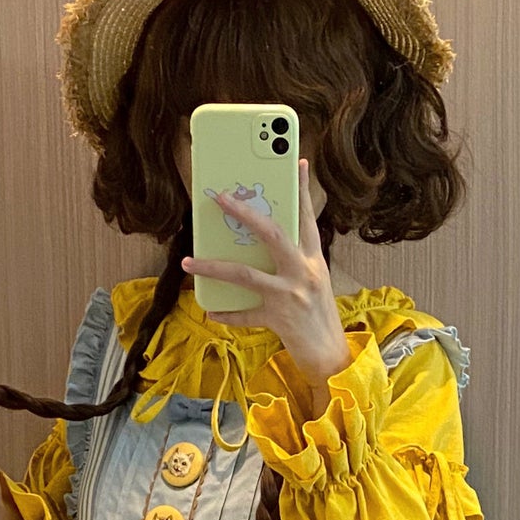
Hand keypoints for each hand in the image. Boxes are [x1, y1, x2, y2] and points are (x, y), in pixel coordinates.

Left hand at [184, 160, 347, 412]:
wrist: (331, 357)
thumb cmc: (319, 316)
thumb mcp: (314, 282)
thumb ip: (294, 259)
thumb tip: (262, 238)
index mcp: (314, 260)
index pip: (307, 218)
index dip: (302, 190)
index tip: (296, 162)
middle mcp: (303, 274)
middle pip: (272, 235)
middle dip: (244, 213)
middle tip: (217, 197)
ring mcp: (290, 297)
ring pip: (245, 274)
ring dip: (213, 266)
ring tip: (188, 260)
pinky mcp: (278, 320)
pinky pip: (245, 314)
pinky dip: (226, 313)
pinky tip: (210, 311)